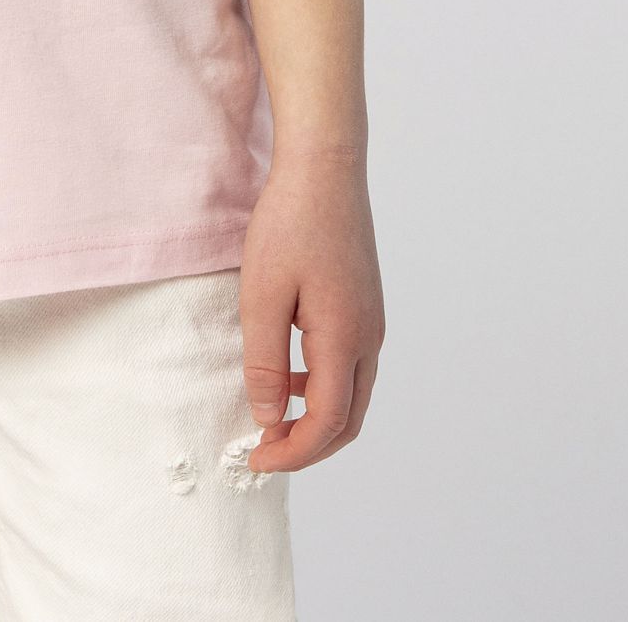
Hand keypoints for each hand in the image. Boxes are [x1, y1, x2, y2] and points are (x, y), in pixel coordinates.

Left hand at [237, 145, 384, 474]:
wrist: (325, 167)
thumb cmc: (290, 223)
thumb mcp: (262, 295)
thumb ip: (266, 362)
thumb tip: (270, 418)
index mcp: (345, 339)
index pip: (327, 423)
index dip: (292, 452)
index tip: (255, 459)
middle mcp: (369, 337)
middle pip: (349, 420)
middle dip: (309, 447)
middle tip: (264, 450)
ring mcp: (372, 322)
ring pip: (353, 396)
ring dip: (317, 418)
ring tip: (272, 416)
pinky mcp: (366, 306)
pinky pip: (352, 367)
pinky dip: (324, 387)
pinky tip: (289, 373)